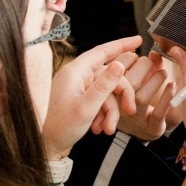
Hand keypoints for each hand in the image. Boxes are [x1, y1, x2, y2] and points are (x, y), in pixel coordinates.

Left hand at [42, 36, 140, 158]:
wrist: (46, 145)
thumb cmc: (60, 127)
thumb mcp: (87, 107)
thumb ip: (105, 85)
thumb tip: (119, 65)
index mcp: (75, 72)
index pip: (102, 51)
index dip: (121, 45)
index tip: (138, 40)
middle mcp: (76, 76)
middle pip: (110, 77)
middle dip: (121, 96)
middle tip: (130, 111)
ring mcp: (78, 87)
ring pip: (107, 93)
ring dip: (111, 112)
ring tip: (107, 128)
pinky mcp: (79, 99)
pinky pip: (99, 101)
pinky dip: (103, 115)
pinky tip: (98, 127)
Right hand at [114, 52, 179, 140]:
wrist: (141, 130)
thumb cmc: (135, 100)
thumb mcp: (133, 81)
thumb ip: (141, 66)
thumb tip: (155, 54)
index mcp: (111, 91)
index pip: (116, 69)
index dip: (130, 57)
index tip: (138, 56)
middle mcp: (120, 106)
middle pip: (128, 82)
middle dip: (143, 65)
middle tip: (152, 63)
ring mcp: (135, 118)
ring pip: (142, 97)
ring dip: (156, 80)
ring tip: (163, 73)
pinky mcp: (150, 127)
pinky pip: (157, 113)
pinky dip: (166, 98)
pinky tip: (172, 86)